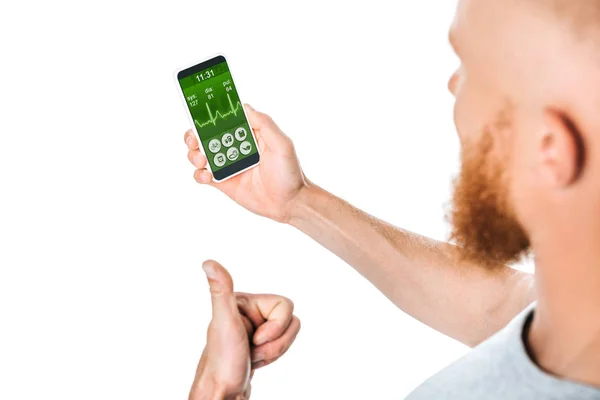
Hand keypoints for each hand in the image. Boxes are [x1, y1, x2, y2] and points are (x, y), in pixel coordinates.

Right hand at [184, 105, 306, 222]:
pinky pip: (203, 175)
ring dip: (194, 153)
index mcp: (248, 134)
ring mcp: (228, 164)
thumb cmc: (289, 173)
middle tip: (194, 138)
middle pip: (206, 135)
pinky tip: (208, 176)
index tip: (199, 110)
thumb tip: (244, 107)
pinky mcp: (223, 182)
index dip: (211, 113)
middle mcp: (235, 147)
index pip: (226, 118)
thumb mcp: (282, 143)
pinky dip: (199, 174)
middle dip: (195, 133)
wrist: (289, 203)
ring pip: (201, 154)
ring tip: (202, 159)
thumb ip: (264, 124)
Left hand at [189, 260, 300, 399]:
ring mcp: (255, 327)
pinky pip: (282, 344)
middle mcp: (249, 311)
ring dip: (275, 351)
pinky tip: (254, 361)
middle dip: (276, 342)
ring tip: (252, 357)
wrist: (221, 394)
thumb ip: (221, 291)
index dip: (276, 327)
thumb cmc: (221, 362)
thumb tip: (208, 263)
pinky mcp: (258, 342)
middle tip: (252, 349)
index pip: (286, 306)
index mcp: (244, 301)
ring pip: (289, 334)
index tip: (253, 338)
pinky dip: (273, 356)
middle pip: (290, 320)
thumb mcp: (224, 322)